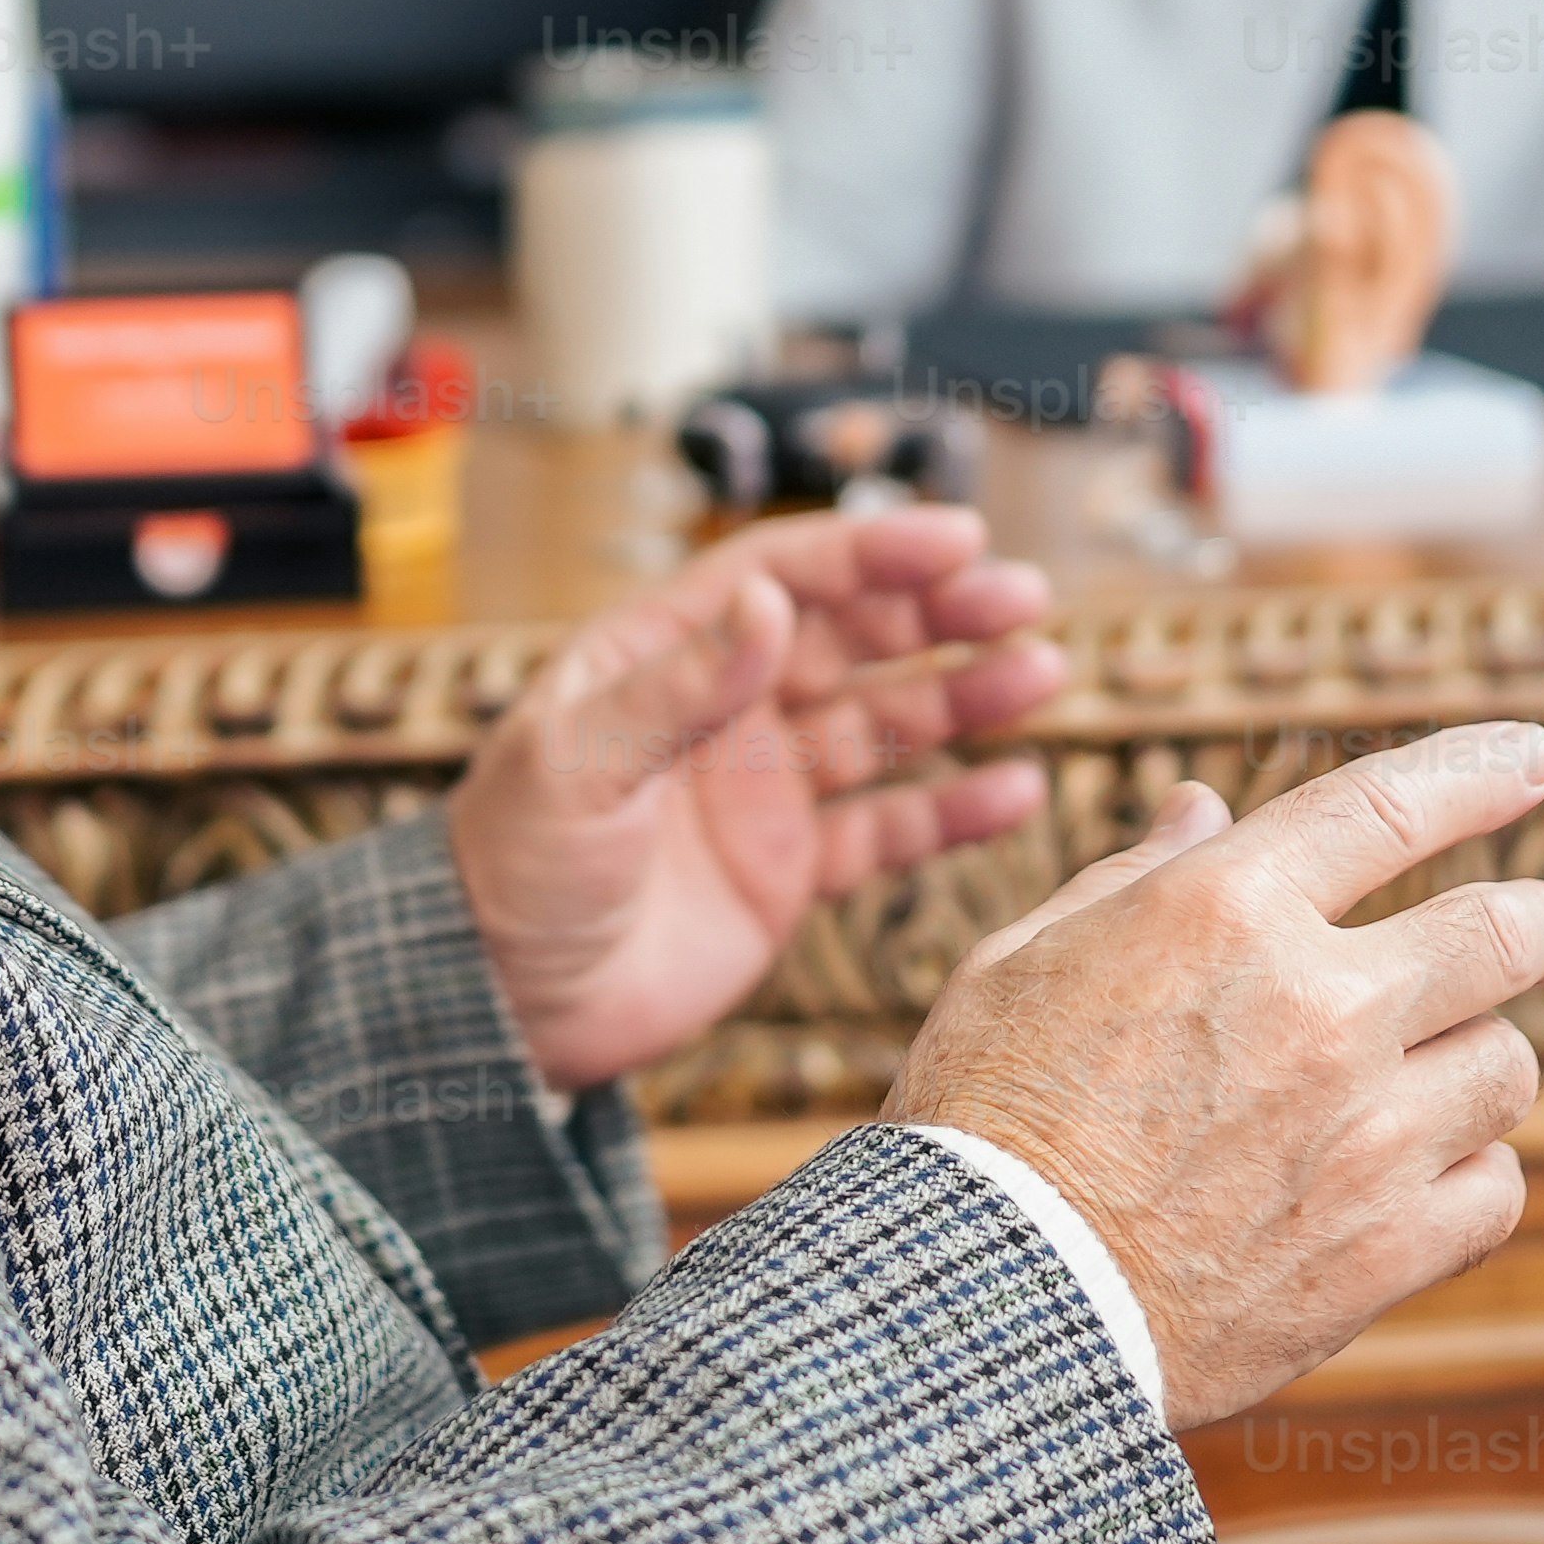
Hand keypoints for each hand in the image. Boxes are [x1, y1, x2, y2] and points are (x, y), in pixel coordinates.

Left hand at [446, 503, 1068, 1092]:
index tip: (957, 537)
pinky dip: (953, 811)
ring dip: (962, 697)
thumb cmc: (511, 869)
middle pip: (851, 639)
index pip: (782, 577)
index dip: (870, 552)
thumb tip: (771, 601)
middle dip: (937, 612)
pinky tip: (1015, 789)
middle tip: (1022, 597)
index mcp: (662, 656)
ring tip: (1040, 673)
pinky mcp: (789, 872)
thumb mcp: (578, 764)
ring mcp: (763, 791)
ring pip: (885, 724)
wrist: (503, 1007)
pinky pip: (887, 829)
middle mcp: (725, 711)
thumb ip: (679, 688)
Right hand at [884, 724, 1543, 1429]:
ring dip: (1481, 1059)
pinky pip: (1496, 1189)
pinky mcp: (1385, 1250)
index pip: (1390, 805)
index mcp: (1225, 910)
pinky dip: (1472, 1175)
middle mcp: (1321, 1007)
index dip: (1478, 771)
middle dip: (1541, 919)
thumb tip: (1204, 808)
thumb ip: (1133, 878)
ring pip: (1508, 1066)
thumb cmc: (983, 1124)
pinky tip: (1427, 1177)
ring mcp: (1367, 1133)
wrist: (993, 1303)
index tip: (1532, 758)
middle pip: (1505, 933)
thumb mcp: (1020, 961)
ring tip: (1443, 1075)